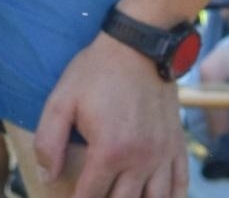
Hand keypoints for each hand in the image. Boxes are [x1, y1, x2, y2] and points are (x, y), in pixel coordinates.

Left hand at [33, 31, 186, 197]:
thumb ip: (49, 142)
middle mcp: (140, 159)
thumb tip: (47, 177)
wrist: (140, 46)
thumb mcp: (61, 100)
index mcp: (109, 151)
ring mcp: (163, 154)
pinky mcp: (177, 145)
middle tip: (94, 195)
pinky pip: (180, 184)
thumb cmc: (97, 71)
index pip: (90, 196)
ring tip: (122, 195)